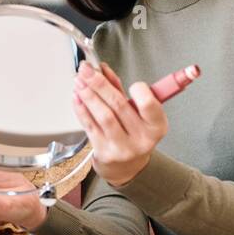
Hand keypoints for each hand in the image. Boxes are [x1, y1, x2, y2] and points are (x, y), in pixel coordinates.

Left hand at [72, 61, 166, 186]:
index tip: (128, 80)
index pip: (149, 104)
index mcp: (156, 126)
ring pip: (103, 116)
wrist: (126, 166)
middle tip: (86, 69)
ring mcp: (122, 148)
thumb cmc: (133, 133)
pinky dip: (81, 109)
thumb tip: (102, 69)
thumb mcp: (135, 112)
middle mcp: (141, 139)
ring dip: (88, 95)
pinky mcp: (104, 152)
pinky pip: (90, 126)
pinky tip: (77, 97)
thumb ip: (119, 89)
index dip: (138, 90)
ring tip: (79, 81)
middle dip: (99, 83)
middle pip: (119, 105)